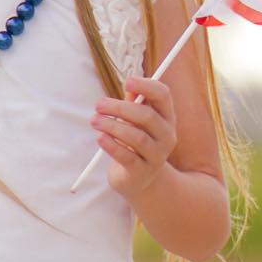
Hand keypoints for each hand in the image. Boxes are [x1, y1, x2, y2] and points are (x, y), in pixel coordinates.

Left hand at [91, 77, 176, 203]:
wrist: (138, 179)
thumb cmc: (134, 142)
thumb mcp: (135, 121)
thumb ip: (134, 103)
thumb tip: (130, 84)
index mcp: (167, 118)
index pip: (163, 96)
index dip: (146, 86)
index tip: (126, 82)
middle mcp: (167, 136)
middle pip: (147, 116)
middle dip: (119, 108)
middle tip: (98, 105)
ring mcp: (157, 155)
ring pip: (137, 137)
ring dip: (112, 126)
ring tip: (94, 121)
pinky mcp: (142, 172)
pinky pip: (127, 156)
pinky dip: (111, 145)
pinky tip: (100, 137)